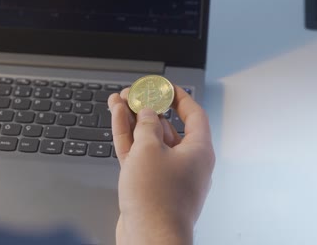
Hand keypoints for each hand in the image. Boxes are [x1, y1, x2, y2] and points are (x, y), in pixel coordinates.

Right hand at [108, 85, 214, 244]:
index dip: (179, 97)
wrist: (148, 238)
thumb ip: (148, 125)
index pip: (193, 115)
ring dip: (134, 119)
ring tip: (119, 101)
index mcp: (198, 151)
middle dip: (148, 108)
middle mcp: (185, 162)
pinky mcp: (149, 185)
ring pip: (149, 139)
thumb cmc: (157, 199)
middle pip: (167, 126)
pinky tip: (118, 119)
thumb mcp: (150, 149)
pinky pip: (140, 155)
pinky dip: (129, 137)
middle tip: (134, 94)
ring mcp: (166, 174)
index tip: (165, 86)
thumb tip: (149, 114)